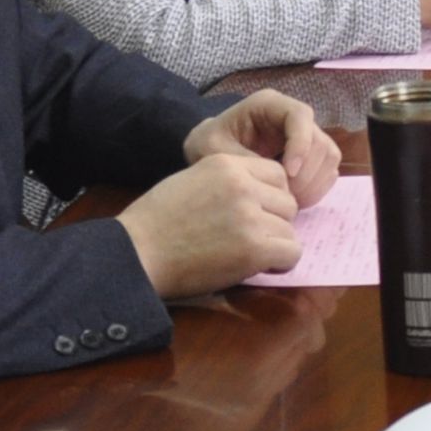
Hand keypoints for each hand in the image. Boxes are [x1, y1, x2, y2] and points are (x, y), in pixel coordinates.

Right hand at [120, 151, 301, 295]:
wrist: (137, 252)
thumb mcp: (191, 181)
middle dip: (275, 221)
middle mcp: (242, 185)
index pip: (276, 174)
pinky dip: (281, 263)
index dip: (270, 197)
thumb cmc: (156, 222)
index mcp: (226, 163)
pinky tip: (260, 266)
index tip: (256, 214)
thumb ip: (226, 182)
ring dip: (276, 244)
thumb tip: (258, 196)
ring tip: (250, 254)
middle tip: (251, 238)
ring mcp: (249, 215)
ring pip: (291, 229)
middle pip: (287, 202)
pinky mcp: (254, 248)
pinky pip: (292, 252)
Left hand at [189, 88, 340, 205]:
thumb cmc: (208, 146)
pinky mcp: (310, 158)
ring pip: (329, 157)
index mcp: (269, 105)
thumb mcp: (213, 149)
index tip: (287, 173)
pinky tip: (294, 201)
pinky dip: (316, 189)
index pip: (299, 115)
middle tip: (286, 196)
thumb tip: (278, 177)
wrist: (209, 156)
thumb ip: (243, 159)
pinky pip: (327, 172)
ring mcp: (305, 137)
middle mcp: (292, 117)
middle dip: (307, 172)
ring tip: (288, 202)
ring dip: (313, 183)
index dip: (300, 144)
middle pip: (320, 140)